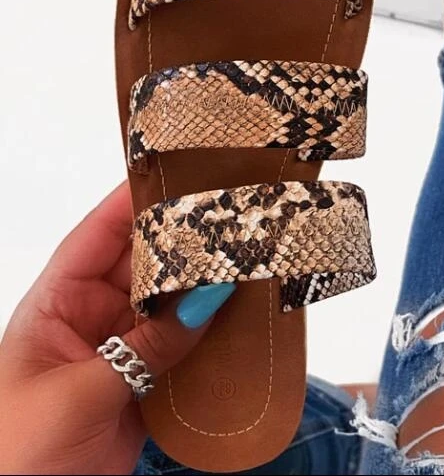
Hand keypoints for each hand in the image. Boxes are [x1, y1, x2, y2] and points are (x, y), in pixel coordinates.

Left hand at [0, 182, 232, 474]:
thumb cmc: (15, 453)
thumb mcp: (77, 393)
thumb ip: (147, 348)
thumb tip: (207, 300)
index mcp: (58, 302)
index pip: (98, 235)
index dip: (133, 200)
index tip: (176, 170)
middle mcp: (93, 314)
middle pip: (144, 263)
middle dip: (183, 241)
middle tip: (230, 216)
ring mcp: (123, 346)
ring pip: (170, 302)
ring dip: (202, 286)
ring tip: (246, 257)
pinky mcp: (147, 379)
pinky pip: (184, 343)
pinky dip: (212, 331)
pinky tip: (240, 313)